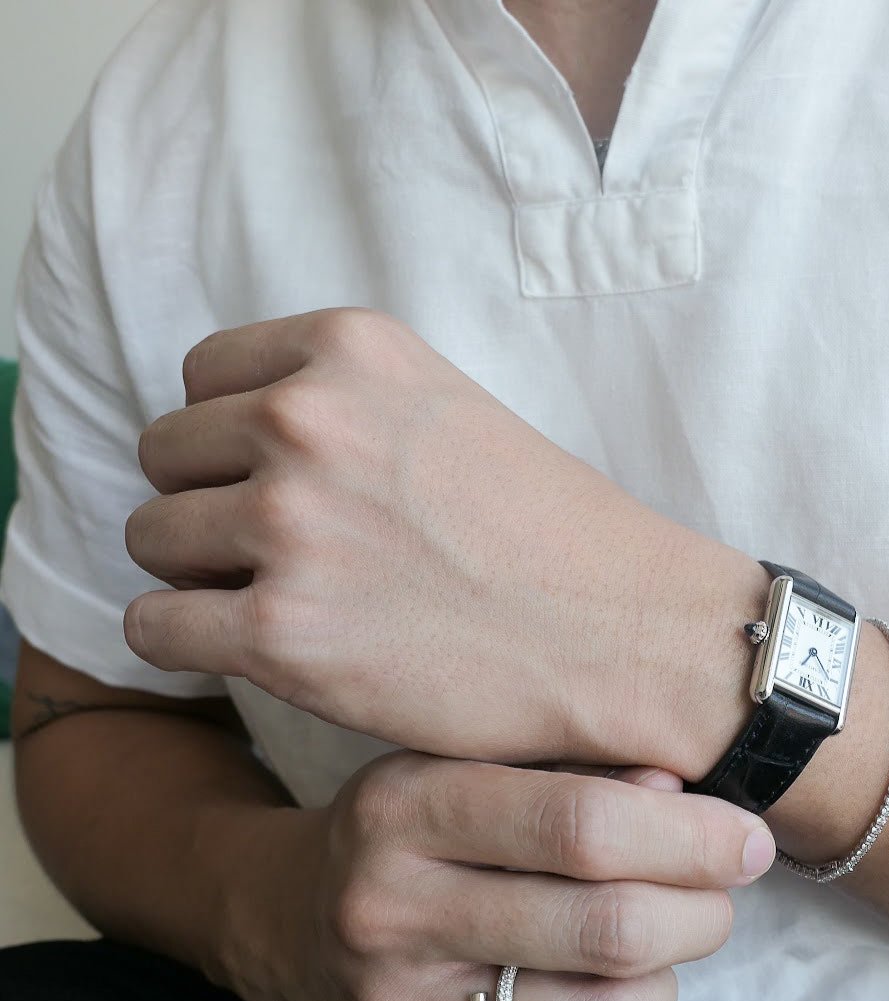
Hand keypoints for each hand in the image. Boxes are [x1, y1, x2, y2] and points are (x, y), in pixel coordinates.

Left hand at [124, 308, 763, 773]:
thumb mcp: (445, 406)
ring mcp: (288, 526)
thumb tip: (230, 434)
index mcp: (350, 349)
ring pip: (150, 539)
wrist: (626, 633)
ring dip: (197, 576)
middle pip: (164, 453)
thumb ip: (340, 399)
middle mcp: (305, 420)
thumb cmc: (550, 532)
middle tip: (279, 554)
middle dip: (206, 504)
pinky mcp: (282, 633)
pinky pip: (152, 626)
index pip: (201, 375)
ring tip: (279, 601)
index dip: (227, 438)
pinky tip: (257, 651)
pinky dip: (189, 644)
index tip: (273, 482)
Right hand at [229, 751, 775, 1000]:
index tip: (744, 837)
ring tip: (658, 949)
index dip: (689, 834)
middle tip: (719, 891)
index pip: (581, 825)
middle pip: (609, 930)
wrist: (286, 922)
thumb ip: (573, 766)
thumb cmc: (408, 829)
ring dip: (670, 984)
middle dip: (702, 910)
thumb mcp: (463, 761)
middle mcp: (387, 914)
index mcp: (404, 808)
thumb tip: (686, 790)